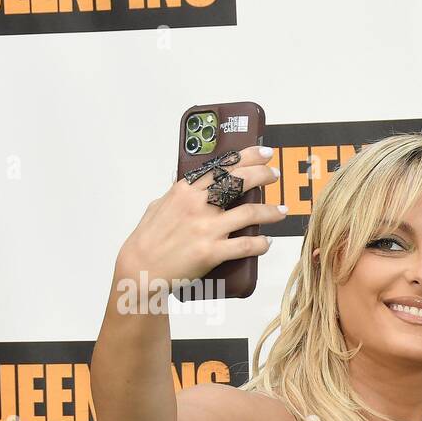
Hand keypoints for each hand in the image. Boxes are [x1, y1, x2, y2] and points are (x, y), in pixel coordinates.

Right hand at [115, 144, 285, 282]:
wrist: (140, 268)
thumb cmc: (148, 239)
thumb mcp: (159, 206)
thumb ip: (176, 193)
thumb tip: (184, 181)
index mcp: (185, 190)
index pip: (221, 166)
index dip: (247, 157)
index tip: (263, 152)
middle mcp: (197, 205)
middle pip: (238, 181)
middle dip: (262, 174)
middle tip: (274, 174)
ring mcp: (206, 228)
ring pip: (249, 213)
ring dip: (270, 211)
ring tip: (281, 210)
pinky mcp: (211, 252)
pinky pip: (245, 245)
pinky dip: (260, 243)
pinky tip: (266, 242)